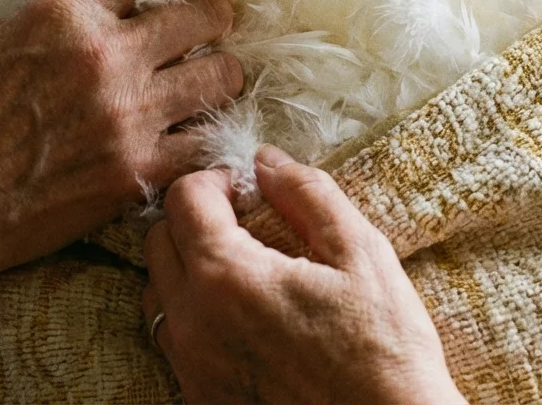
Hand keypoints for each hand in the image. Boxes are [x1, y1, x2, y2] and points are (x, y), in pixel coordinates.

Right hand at [0, 0, 244, 290]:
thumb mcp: (0, 38)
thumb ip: (63, 14)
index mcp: (66, 12)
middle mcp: (106, 56)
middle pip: (204, 16)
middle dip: (214, 18)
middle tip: (212, 28)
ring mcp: (128, 115)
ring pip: (222, 77)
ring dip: (220, 77)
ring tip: (210, 83)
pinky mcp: (138, 171)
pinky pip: (207, 143)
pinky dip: (207, 137)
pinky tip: (197, 135)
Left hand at [141, 146, 464, 404]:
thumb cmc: (384, 348)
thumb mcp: (360, 253)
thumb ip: (308, 195)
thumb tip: (268, 160)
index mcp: (227, 277)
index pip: (184, 199)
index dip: (216, 180)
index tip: (249, 188)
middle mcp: (192, 322)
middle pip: (158, 241)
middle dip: (195, 218)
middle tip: (246, 221)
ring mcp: (190, 366)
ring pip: (157, 293)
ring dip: (187, 267)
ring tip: (244, 268)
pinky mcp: (199, 397)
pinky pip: (174, 340)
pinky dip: (194, 314)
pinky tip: (245, 317)